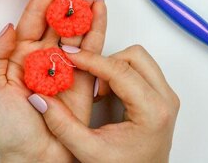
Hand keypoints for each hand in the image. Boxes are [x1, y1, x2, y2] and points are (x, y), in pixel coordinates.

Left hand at [0, 0, 106, 161]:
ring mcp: (65, 63)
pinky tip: (100, 6)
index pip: (35, 13)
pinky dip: (98, 25)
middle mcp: (44, 54)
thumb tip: (9, 26)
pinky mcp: (84, 76)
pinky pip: (92, 46)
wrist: (36, 157)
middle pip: (59, 12)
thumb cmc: (10, 129)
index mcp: (20, 54)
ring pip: (78, 23)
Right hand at [32, 45, 179, 162]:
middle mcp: (164, 100)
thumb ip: (62, 125)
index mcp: (152, 112)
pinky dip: (120, 72)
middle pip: (134, 56)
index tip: (70, 55)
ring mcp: (166, 96)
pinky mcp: (161, 96)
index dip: (91, 60)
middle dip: (105, 63)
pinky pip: (141, 69)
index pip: (120, 70)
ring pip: (139, 59)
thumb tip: (41, 99)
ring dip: (114, 67)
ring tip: (99, 90)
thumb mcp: (88, 151)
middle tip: (86, 78)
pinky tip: (107, 90)